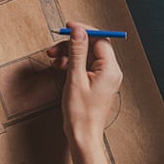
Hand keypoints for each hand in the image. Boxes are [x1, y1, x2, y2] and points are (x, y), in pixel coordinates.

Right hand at [47, 21, 121, 144]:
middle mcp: (110, 71)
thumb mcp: (75, 78)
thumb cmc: (80, 113)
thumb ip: (77, 52)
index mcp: (110, 69)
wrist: (83, 136)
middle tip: (54, 47)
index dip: (83, 31)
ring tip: (53, 58)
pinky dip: (71, 64)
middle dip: (72, 44)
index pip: (99, 39)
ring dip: (69, 54)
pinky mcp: (96, 82)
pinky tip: (59, 67)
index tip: (68, 27)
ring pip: (86, 55)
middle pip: (92, 46)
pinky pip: (84, 66)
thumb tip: (78, 31)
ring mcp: (104, 77)